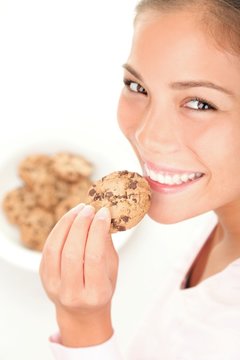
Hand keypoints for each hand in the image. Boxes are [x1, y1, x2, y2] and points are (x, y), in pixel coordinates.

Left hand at [39, 203, 118, 346]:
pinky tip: (69, 219)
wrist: (81, 312)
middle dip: (81, 225)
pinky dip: (58, 230)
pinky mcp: (43, 277)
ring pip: (55, 249)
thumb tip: (102, 216)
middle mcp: (72, 294)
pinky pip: (48, 249)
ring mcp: (54, 287)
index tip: (104, 213)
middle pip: (72, 252)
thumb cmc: (101, 289)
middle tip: (90, 208)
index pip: (94, 257)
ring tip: (79, 210)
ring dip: (67, 224)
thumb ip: (106, 245)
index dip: (98, 231)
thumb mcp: (112, 270)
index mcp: (96, 294)